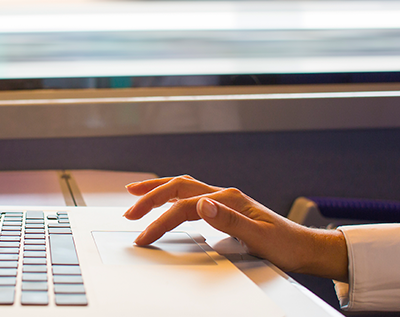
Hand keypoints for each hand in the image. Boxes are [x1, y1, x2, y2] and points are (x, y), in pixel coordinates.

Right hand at [123, 175, 347, 280]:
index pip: (184, 206)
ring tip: (135, 194)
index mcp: (229, 200)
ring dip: (156, 190)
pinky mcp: (224, 208)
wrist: (305, 248)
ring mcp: (223, 200)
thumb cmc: (286, 245)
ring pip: (181, 188)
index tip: (145, 236)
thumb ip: (229, 220)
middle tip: (130, 212)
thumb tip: (202, 205)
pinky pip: (189, 196)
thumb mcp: (259, 237)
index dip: (161, 220)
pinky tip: (164, 201)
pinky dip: (171, 196)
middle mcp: (224, 196)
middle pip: (177, 188)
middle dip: (149, 197)